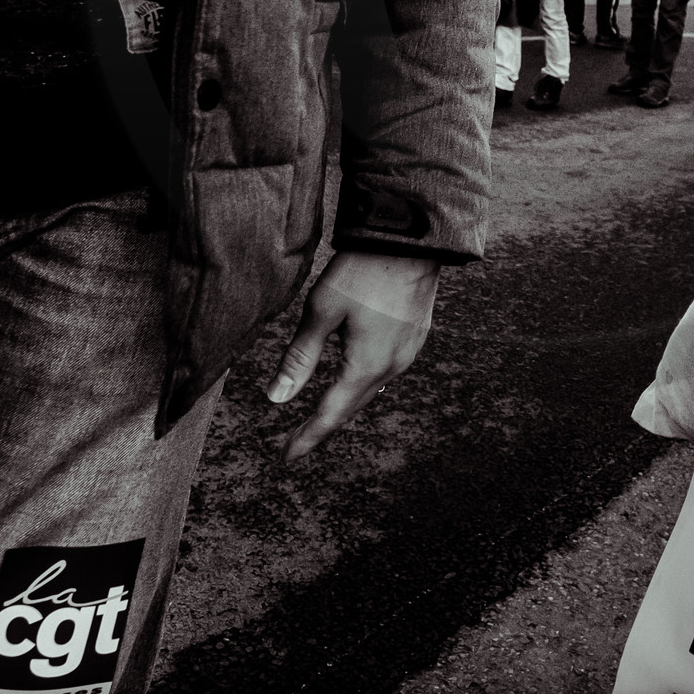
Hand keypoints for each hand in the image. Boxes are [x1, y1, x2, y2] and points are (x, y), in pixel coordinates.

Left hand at [267, 251, 439, 460]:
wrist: (411, 237)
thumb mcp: (322, 311)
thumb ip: (300, 357)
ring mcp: (409, 350)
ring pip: (371, 388)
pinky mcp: (416, 333)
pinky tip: (354, 373)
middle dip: (324, 423)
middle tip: (297, 440)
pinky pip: (386, 369)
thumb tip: (276, 398)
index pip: (331, 414)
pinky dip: (363, 380)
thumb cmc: (364, 269)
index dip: (307, 437)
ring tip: (322, 410)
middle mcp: (393, 365)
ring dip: (345, 402)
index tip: (286, 457)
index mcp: (367, 365)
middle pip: (352, 405)